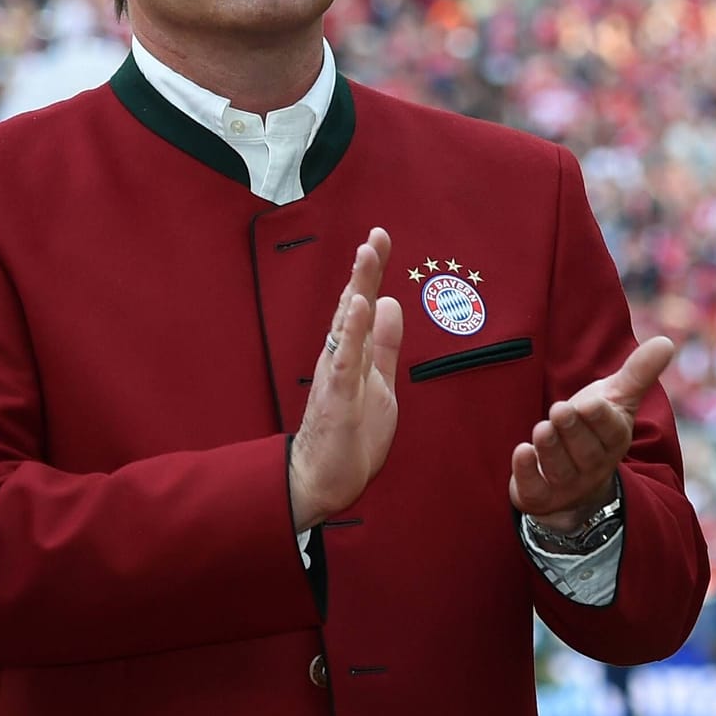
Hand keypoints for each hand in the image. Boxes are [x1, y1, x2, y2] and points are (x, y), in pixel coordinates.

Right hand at [289, 229, 402, 530]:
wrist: (326, 480)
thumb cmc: (352, 434)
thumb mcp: (380, 381)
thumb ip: (384, 344)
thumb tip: (389, 303)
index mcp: (352, 353)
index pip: (363, 303)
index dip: (372, 271)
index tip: (381, 237)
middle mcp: (340, 357)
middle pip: (353, 305)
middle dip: (364, 270)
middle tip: (375, 236)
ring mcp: (337, 375)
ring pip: (347, 325)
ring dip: (357, 289)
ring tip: (367, 256)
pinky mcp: (338, 397)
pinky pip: (346, 360)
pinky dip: (353, 332)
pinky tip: (360, 307)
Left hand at [509, 336, 673, 530]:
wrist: (574, 480)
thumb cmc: (593, 429)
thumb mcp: (615, 400)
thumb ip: (637, 373)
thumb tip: (666, 342)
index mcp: (613, 441)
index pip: (611, 433)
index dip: (601, 419)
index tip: (591, 403)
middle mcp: (593, 466)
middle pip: (585, 453)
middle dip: (572, 431)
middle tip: (559, 409)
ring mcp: (567, 485)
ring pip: (560, 471)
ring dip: (550, 450)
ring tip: (542, 428)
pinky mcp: (539, 496)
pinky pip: (534, 489)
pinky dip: (527, 473)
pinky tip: (522, 451)